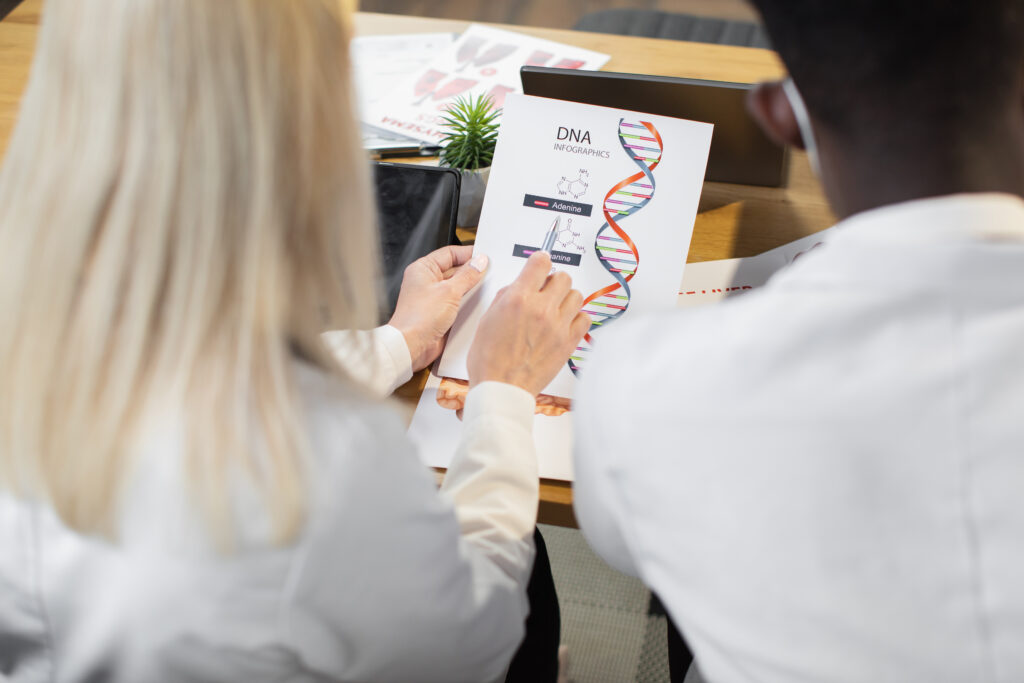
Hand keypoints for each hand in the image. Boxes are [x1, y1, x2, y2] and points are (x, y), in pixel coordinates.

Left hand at [389, 245, 488, 371]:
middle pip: (454, 269)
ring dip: (470, 289)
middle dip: (471, 272)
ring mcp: (433, 297)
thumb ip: (467, 275)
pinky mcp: (439, 313)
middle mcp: (426, 281)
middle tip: (488, 273)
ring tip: (484, 289)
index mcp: (423, 269)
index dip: (468, 254)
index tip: (485, 257)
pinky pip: (457, 303)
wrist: (412, 346)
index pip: (449, 253)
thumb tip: (479, 262)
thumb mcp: (449, 291)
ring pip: (457, 287)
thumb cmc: (419, 318)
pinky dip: (467, 303)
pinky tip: (478, 304)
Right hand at [468, 251, 589, 395]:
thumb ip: (505, 298)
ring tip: (555, 310)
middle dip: (553, 282)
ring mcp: (558, 326)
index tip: (539, 267)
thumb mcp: (487, 320)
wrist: (501, 388)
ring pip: (576, 295)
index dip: (539, 262)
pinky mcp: (569, 342)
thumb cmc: (489, 359)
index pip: (541, 262)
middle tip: (545, 293)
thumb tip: (518, 288)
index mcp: (518, 299)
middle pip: (563, 277)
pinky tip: (565, 325)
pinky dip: (577, 319)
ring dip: (565, 299)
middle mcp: (541, 308)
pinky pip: (585, 318)